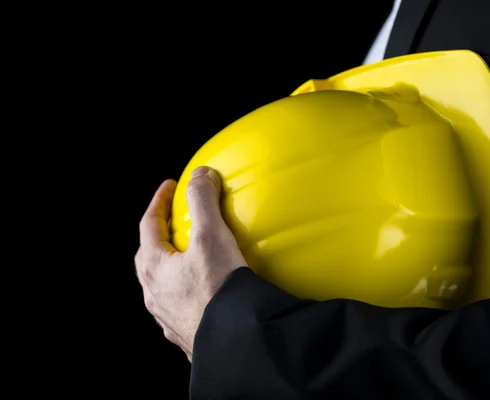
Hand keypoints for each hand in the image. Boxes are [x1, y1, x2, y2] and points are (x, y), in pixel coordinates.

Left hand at [135, 166, 246, 360]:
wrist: (233, 342)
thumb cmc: (218, 288)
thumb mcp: (211, 237)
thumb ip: (203, 201)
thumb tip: (200, 174)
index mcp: (153, 267)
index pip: (148, 224)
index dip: (159, 201)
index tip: (170, 186)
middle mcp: (154, 293)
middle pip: (149, 255)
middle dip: (160, 234)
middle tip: (175, 220)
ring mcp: (167, 316)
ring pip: (162, 282)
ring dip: (172, 264)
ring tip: (191, 255)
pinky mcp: (185, 332)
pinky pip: (179, 303)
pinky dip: (186, 289)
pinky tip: (204, 291)